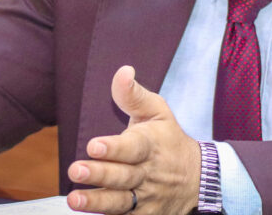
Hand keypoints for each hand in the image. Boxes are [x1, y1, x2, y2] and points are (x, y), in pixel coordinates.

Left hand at [67, 65, 200, 213]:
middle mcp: (148, 172)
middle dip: (99, 174)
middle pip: (123, 176)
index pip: (133, 147)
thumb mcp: (157, 110)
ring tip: (75, 198)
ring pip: (122, 202)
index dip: (113, 148)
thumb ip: (134, 94)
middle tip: (75, 169)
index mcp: (151, 143)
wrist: (196, 176)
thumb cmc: (168, 137)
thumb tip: (123, 71)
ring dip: (97, 202)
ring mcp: (147, 198)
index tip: (93, 146)